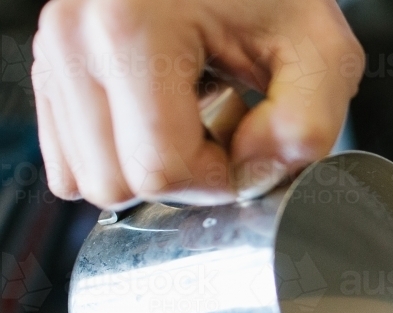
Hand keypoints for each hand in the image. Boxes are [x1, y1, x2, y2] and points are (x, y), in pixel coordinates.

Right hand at [32, 0, 363, 207]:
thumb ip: (306, 126)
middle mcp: (74, 36)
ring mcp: (53, 51)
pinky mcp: (47, 70)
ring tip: (191, 113)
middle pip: (116, 183)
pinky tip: (159, 116)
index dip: (219, 179)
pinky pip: (70, 163)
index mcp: (131, 26)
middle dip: (183, 176)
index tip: (247, 142)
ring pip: (87, 179)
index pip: (161, 169)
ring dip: (151, 166)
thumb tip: (251, 173)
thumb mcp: (323, 54)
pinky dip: (120, 157)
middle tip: (221, 125)